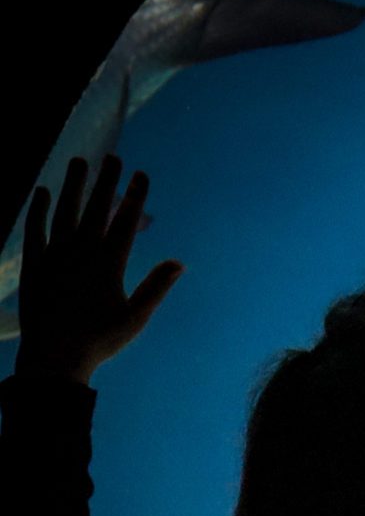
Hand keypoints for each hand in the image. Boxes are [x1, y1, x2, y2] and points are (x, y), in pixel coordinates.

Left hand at [15, 156, 183, 385]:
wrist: (54, 358)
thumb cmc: (100, 341)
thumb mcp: (136, 317)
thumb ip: (156, 287)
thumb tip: (179, 263)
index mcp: (109, 265)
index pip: (125, 222)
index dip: (134, 197)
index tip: (141, 174)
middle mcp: (81, 253)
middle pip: (96, 209)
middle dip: (106, 182)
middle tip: (114, 158)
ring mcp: (54, 256)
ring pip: (65, 212)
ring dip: (73, 186)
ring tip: (79, 163)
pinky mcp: (34, 264)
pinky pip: (35, 229)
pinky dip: (39, 210)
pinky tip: (43, 192)